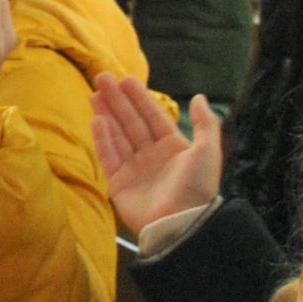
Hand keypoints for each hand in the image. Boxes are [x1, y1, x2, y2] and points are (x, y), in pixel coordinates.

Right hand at [90, 72, 221, 235]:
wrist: (180, 223)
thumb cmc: (196, 187)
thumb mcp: (208, 151)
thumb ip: (205, 123)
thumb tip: (199, 97)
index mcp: (173, 148)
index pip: (153, 117)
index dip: (140, 98)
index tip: (126, 79)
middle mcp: (152, 156)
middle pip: (131, 122)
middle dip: (118, 100)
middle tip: (103, 78)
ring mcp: (134, 169)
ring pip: (117, 135)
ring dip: (106, 114)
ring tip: (95, 94)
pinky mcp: (118, 183)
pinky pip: (109, 156)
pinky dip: (102, 138)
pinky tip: (96, 120)